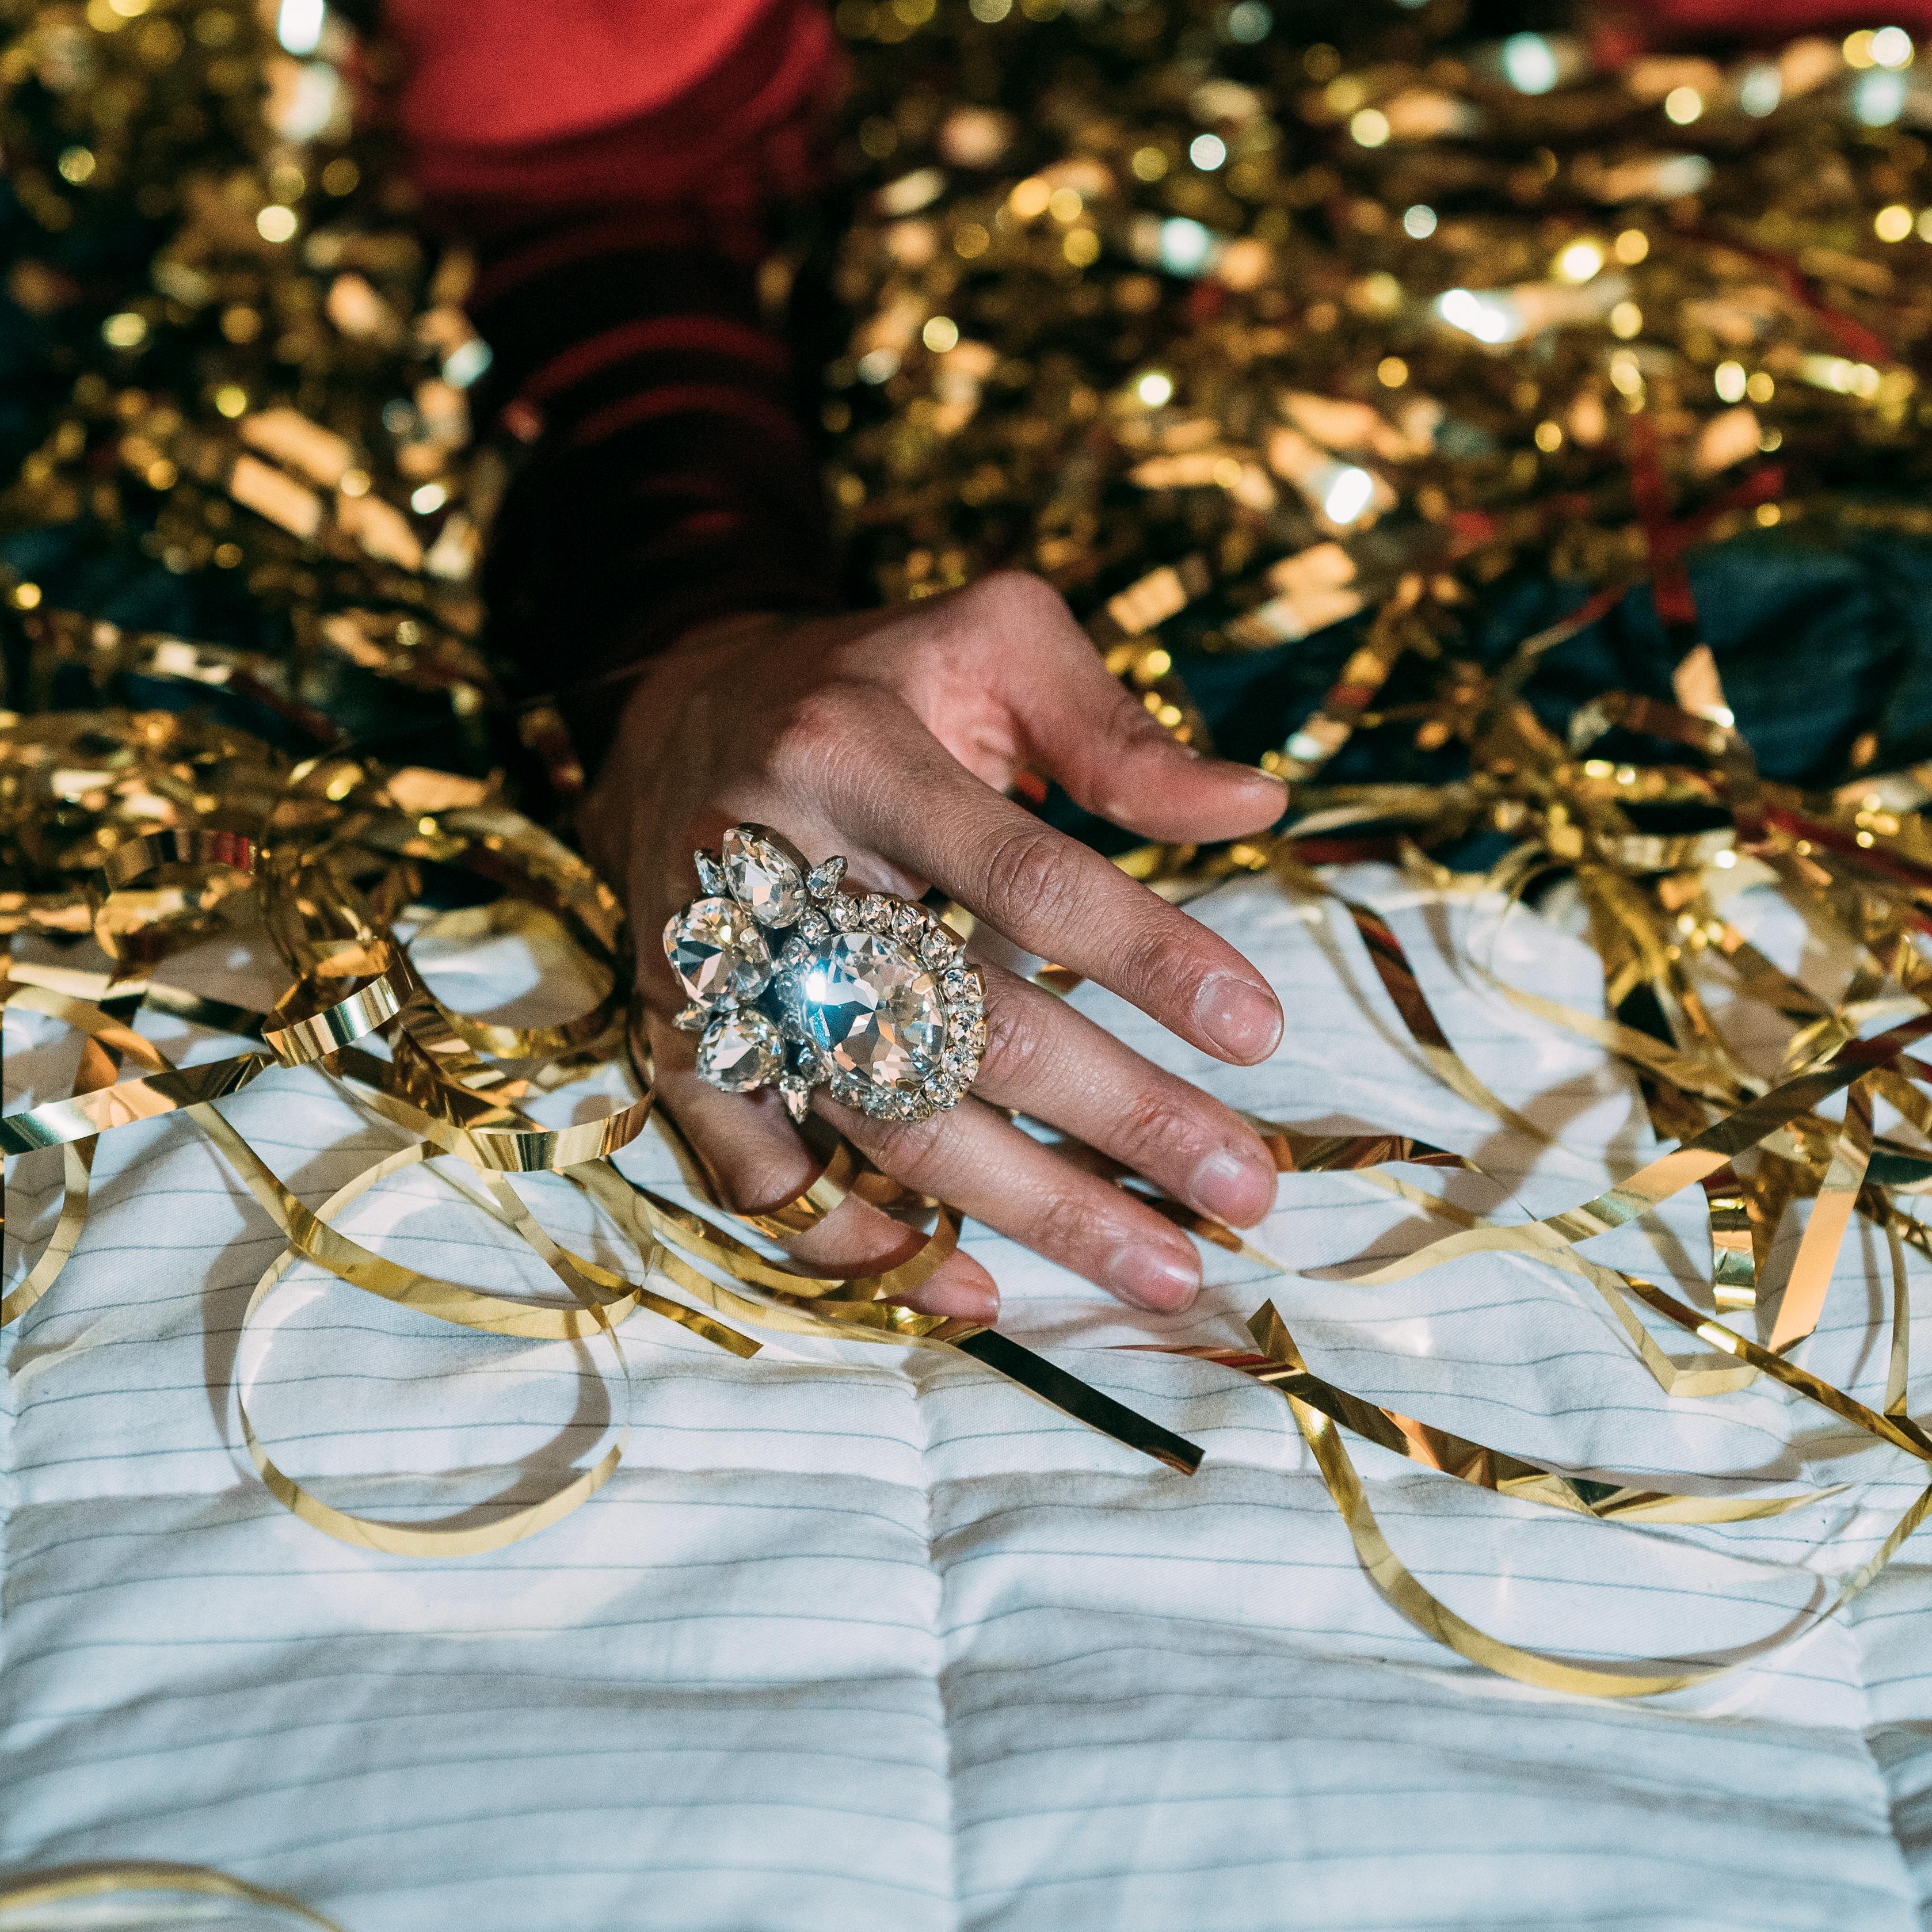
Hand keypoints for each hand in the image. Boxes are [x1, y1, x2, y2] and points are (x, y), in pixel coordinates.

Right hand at [582, 571, 1287, 1323]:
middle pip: (959, 1022)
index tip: (1258, 1029)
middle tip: (1246, 1186)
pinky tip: (982, 1291)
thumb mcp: (992, 640)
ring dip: (1028, 1209)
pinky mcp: (675, 1039)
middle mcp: (765, 866)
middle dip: (1115, 1114)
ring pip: (878, 1119)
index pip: (1020, 873)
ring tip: (1163, 1267)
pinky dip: (864, 1246)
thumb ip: (1115, 729)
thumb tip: (1256, 805)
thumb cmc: (871, 677)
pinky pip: (761, 1173)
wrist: (673, 703)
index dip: (1142, 956)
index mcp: (852, 750)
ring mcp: (711, 969)